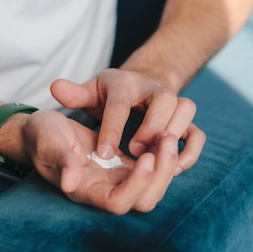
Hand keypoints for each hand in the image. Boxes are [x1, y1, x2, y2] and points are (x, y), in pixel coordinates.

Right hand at [21, 109, 180, 213]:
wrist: (42, 128)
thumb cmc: (41, 134)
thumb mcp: (47, 141)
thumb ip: (61, 161)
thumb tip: (69, 183)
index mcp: (84, 189)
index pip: (117, 202)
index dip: (136, 185)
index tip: (147, 157)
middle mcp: (103, 189)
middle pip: (142, 200)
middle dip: (160, 174)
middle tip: (166, 139)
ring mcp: (114, 177)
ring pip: (150, 186)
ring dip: (164, 165)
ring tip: (168, 135)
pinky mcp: (121, 163)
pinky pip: (149, 169)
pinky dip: (161, 157)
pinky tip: (164, 135)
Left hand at [50, 69, 205, 176]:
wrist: (141, 83)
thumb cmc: (111, 91)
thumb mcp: (92, 89)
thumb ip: (75, 94)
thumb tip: (55, 87)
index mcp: (125, 83)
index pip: (120, 104)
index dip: (112, 129)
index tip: (102, 154)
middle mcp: (153, 89)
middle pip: (163, 99)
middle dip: (150, 127)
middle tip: (133, 153)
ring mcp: (172, 103)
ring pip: (185, 109)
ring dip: (173, 135)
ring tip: (152, 159)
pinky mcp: (184, 121)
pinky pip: (197, 133)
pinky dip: (190, 150)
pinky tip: (173, 169)